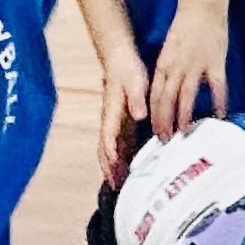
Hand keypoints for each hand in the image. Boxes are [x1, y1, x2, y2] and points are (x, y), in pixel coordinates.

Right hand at [97, 44, 150, 188]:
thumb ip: (137, 98)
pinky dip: (123, 157)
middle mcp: (110, 120)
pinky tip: (131, 167)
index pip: (107, 138)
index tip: (114, 171)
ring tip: (122, 185)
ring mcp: (115, 121)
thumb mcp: (134, 80)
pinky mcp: (123, 120)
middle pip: (105, 148)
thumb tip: (139, 115)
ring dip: (114, 166)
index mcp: (112, 112)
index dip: (110, 155)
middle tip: (116, 188)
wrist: (119, 56)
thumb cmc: (126, 68)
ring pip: (111, 148)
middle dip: (108, 168)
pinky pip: (120, 143)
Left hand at [147, 4, 229, 142]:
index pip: (155, 94)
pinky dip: (218, 102)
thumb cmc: (185, 28)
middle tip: (166, 139)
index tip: (155, 130)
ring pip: (186, 96)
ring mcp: (196, 65)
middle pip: (166, 99)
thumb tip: (168, 91)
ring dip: (184, 116)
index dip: (154, 114)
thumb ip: (169, 71)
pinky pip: (217, 87)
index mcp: (164, 63)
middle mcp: (176, 66)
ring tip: (184, 133)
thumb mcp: (170, 50)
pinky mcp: (215, 63)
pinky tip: (220, 116)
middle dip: (165, 121)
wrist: (201, 7)